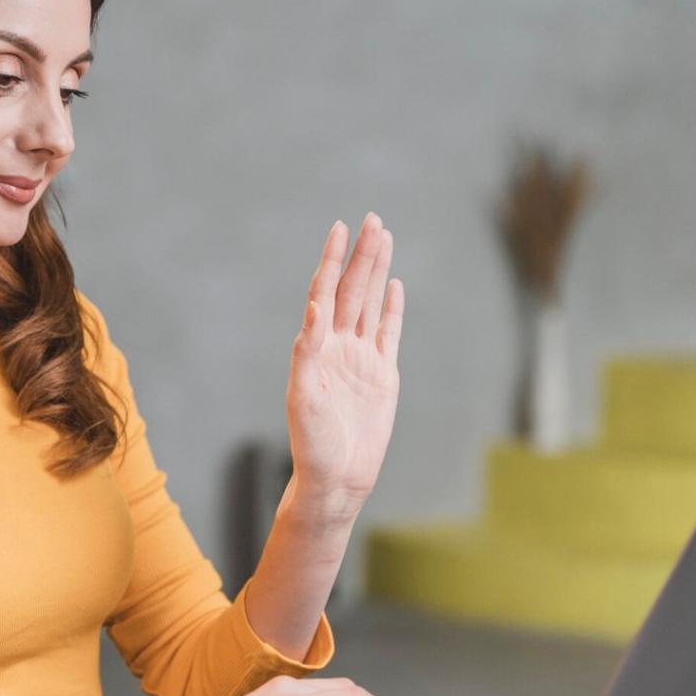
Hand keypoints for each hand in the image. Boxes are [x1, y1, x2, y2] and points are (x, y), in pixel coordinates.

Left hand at [287, 213, 404, 515]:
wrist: (337, 477)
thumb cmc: (312, 441)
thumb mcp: (303, 395)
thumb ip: (307, 350)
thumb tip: (315, 308)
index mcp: (317, 347)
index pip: (325, 292)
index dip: (332, 260)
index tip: (339, 229)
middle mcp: (339, 346)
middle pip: (352, 290)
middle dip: (362, 255)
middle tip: (372, 219)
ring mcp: (362, 359)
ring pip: (371, 304)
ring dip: (376, 271)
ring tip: (384, 237)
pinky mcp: (382, 376)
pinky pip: (388, 333)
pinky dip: (391, 309)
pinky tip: (393, 284)